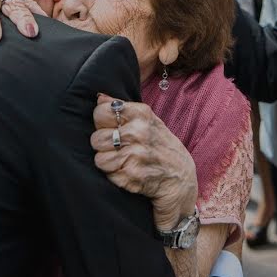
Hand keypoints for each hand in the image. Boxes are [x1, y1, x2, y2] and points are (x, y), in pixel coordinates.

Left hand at [91, 94, 197, 229]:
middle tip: (118, 148)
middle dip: (104, 146)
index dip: (102, 122)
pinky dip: (115, 176)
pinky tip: (128, 172)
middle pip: (96, 138)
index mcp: (141, 114)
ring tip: (123, 161)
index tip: (111, 128)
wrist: (180, 177)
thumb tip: (99, 98)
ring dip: (108, 163)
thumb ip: (122, 108)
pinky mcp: (131, 176)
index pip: (100, 113)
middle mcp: (138, 132)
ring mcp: (134, 155)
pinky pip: (107, 175)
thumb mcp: (148, 120)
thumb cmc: (161, 146)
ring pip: (99, 158)